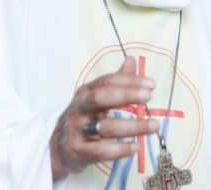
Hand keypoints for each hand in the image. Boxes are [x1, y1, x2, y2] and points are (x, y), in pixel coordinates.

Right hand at [49, 56, 158, 177]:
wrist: (57, 147)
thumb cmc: (83, 118)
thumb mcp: (95, 97)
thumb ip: (115, 80)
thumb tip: (131, 60)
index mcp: (86, 92)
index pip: (107, 81)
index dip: (129, 80)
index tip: (151, 84)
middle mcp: (80, 108)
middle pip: (101, 98)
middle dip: (126, 95)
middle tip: (148, 96)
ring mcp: (77, 130)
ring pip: (105, 127)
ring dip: (132, 126)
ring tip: (153, 126)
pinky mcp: (77, 151)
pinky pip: (100, 151)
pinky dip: (119, 150)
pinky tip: (135, 147)